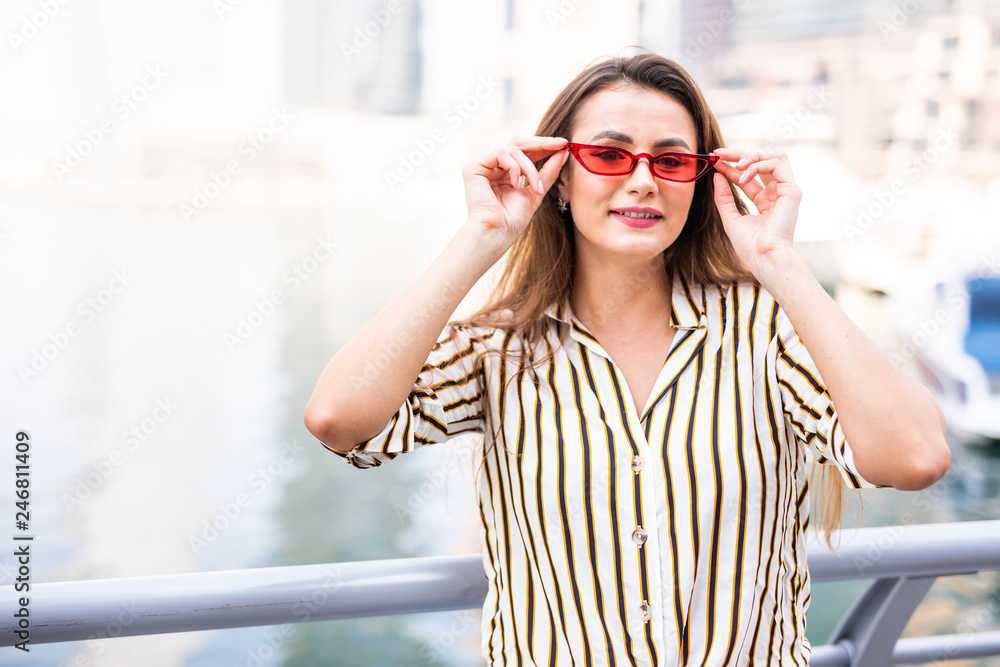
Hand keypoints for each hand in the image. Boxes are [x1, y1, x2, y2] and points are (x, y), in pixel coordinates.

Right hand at [462, 136, 567, 245]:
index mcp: (506, 173)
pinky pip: (500, 154)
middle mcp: (494, 167)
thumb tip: (562, 153)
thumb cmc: (513, 220)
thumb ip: (548, 172)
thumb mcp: (536, 192)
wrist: (496, 234)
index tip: (564, 145)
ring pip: (513, 150)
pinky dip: (513, 167)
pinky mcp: (473, 168)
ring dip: (529, 167)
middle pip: (518, 143)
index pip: (526, 152)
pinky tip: (515, 184)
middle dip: (541, 143)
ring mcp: (483, 167)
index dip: (544, 146)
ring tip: (536, 188)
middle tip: (560, 144)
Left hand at [711, 148, 802, 281]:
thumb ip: (724, 198)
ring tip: (735, 165)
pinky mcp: (791, 190)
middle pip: (760, 162)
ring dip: (751, 156)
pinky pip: (778, 163)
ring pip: (773, 157)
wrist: (764, 258)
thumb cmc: (750, 246)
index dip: (730, 167)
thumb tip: (717, 176)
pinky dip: (758, 164)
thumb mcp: (730, 218)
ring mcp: (785, 191)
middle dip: (738, 154)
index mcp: (764, 201)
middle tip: (719, 154)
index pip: (747, 176)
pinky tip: (744, 175)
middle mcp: (776, 193)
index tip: (714, 161)